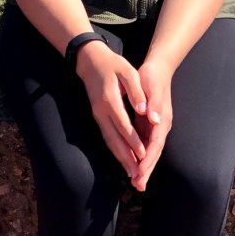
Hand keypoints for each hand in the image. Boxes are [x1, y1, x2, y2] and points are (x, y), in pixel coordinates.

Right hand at [75, 40, 147, 179]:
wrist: (89, 60)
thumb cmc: (112, 64)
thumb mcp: (127, 71)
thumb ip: (136, 91)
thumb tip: (145, 110)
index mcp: (109, 100)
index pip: (123, 125)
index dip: (133, 140)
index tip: (144, 154)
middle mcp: (101, 111)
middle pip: (114, 139)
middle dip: (126, 158)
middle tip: (137, 175)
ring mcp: (97, 115)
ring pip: (109, 140)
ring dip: (120, 157)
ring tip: (131, 173)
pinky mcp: (97, 116)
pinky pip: (106, 136)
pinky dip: (115, 150)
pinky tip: (122, 158)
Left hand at [130, 61, 173, 191]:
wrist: (158, 69)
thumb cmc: (153, 78)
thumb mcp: (152, 87)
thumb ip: (154, 104)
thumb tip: (154, 120)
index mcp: (162, 119)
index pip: (155, 144)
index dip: (148, 158)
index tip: (140, 171)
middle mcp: (160, 126)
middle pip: (154, 152)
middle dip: (147, 169)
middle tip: (138, 185)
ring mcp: (155, 127)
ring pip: (150, 151)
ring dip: (144, 167)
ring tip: (137, 183)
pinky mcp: (149, 125)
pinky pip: (145, 144)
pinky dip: (140, 157)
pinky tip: (133, 166)